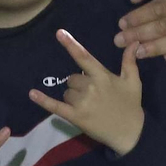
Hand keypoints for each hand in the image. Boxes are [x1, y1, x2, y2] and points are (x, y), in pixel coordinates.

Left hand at [29, 31, 144, 155]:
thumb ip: (129, 61)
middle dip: (79, 85)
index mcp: (102, 76)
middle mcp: (90, 87)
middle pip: (72, 78)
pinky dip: (43, 101)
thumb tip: (133, 42)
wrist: (130, 133)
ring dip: (73, 97)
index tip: (59, 33)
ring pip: (67, 92)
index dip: (71, 44)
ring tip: (89, 106)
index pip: (84, 57)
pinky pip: (55, 106)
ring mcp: (81, 102)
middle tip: (94, 96)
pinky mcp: (75, 117)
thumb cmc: (131, 105)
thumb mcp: (133, 81)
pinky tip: (32, 93)